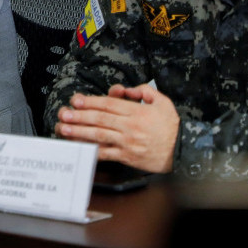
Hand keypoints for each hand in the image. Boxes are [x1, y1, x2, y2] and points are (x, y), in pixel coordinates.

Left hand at [55, 83, 179, 173]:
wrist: (183, 151)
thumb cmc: (171, 126)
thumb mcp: (162, 102)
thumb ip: (144, 91)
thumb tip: (126, 90)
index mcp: (137, 112)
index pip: (109, 105)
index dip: (91, 101)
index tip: (76, 99)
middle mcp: (130, 127)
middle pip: (100, 119)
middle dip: (80, 115)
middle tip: (64, 113)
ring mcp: (128, 143)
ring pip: (99, 135)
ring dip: (79, 132)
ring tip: (64, 128)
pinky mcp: (127, 157)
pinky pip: (106, 153)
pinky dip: (92, 151)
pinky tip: (79, 147)